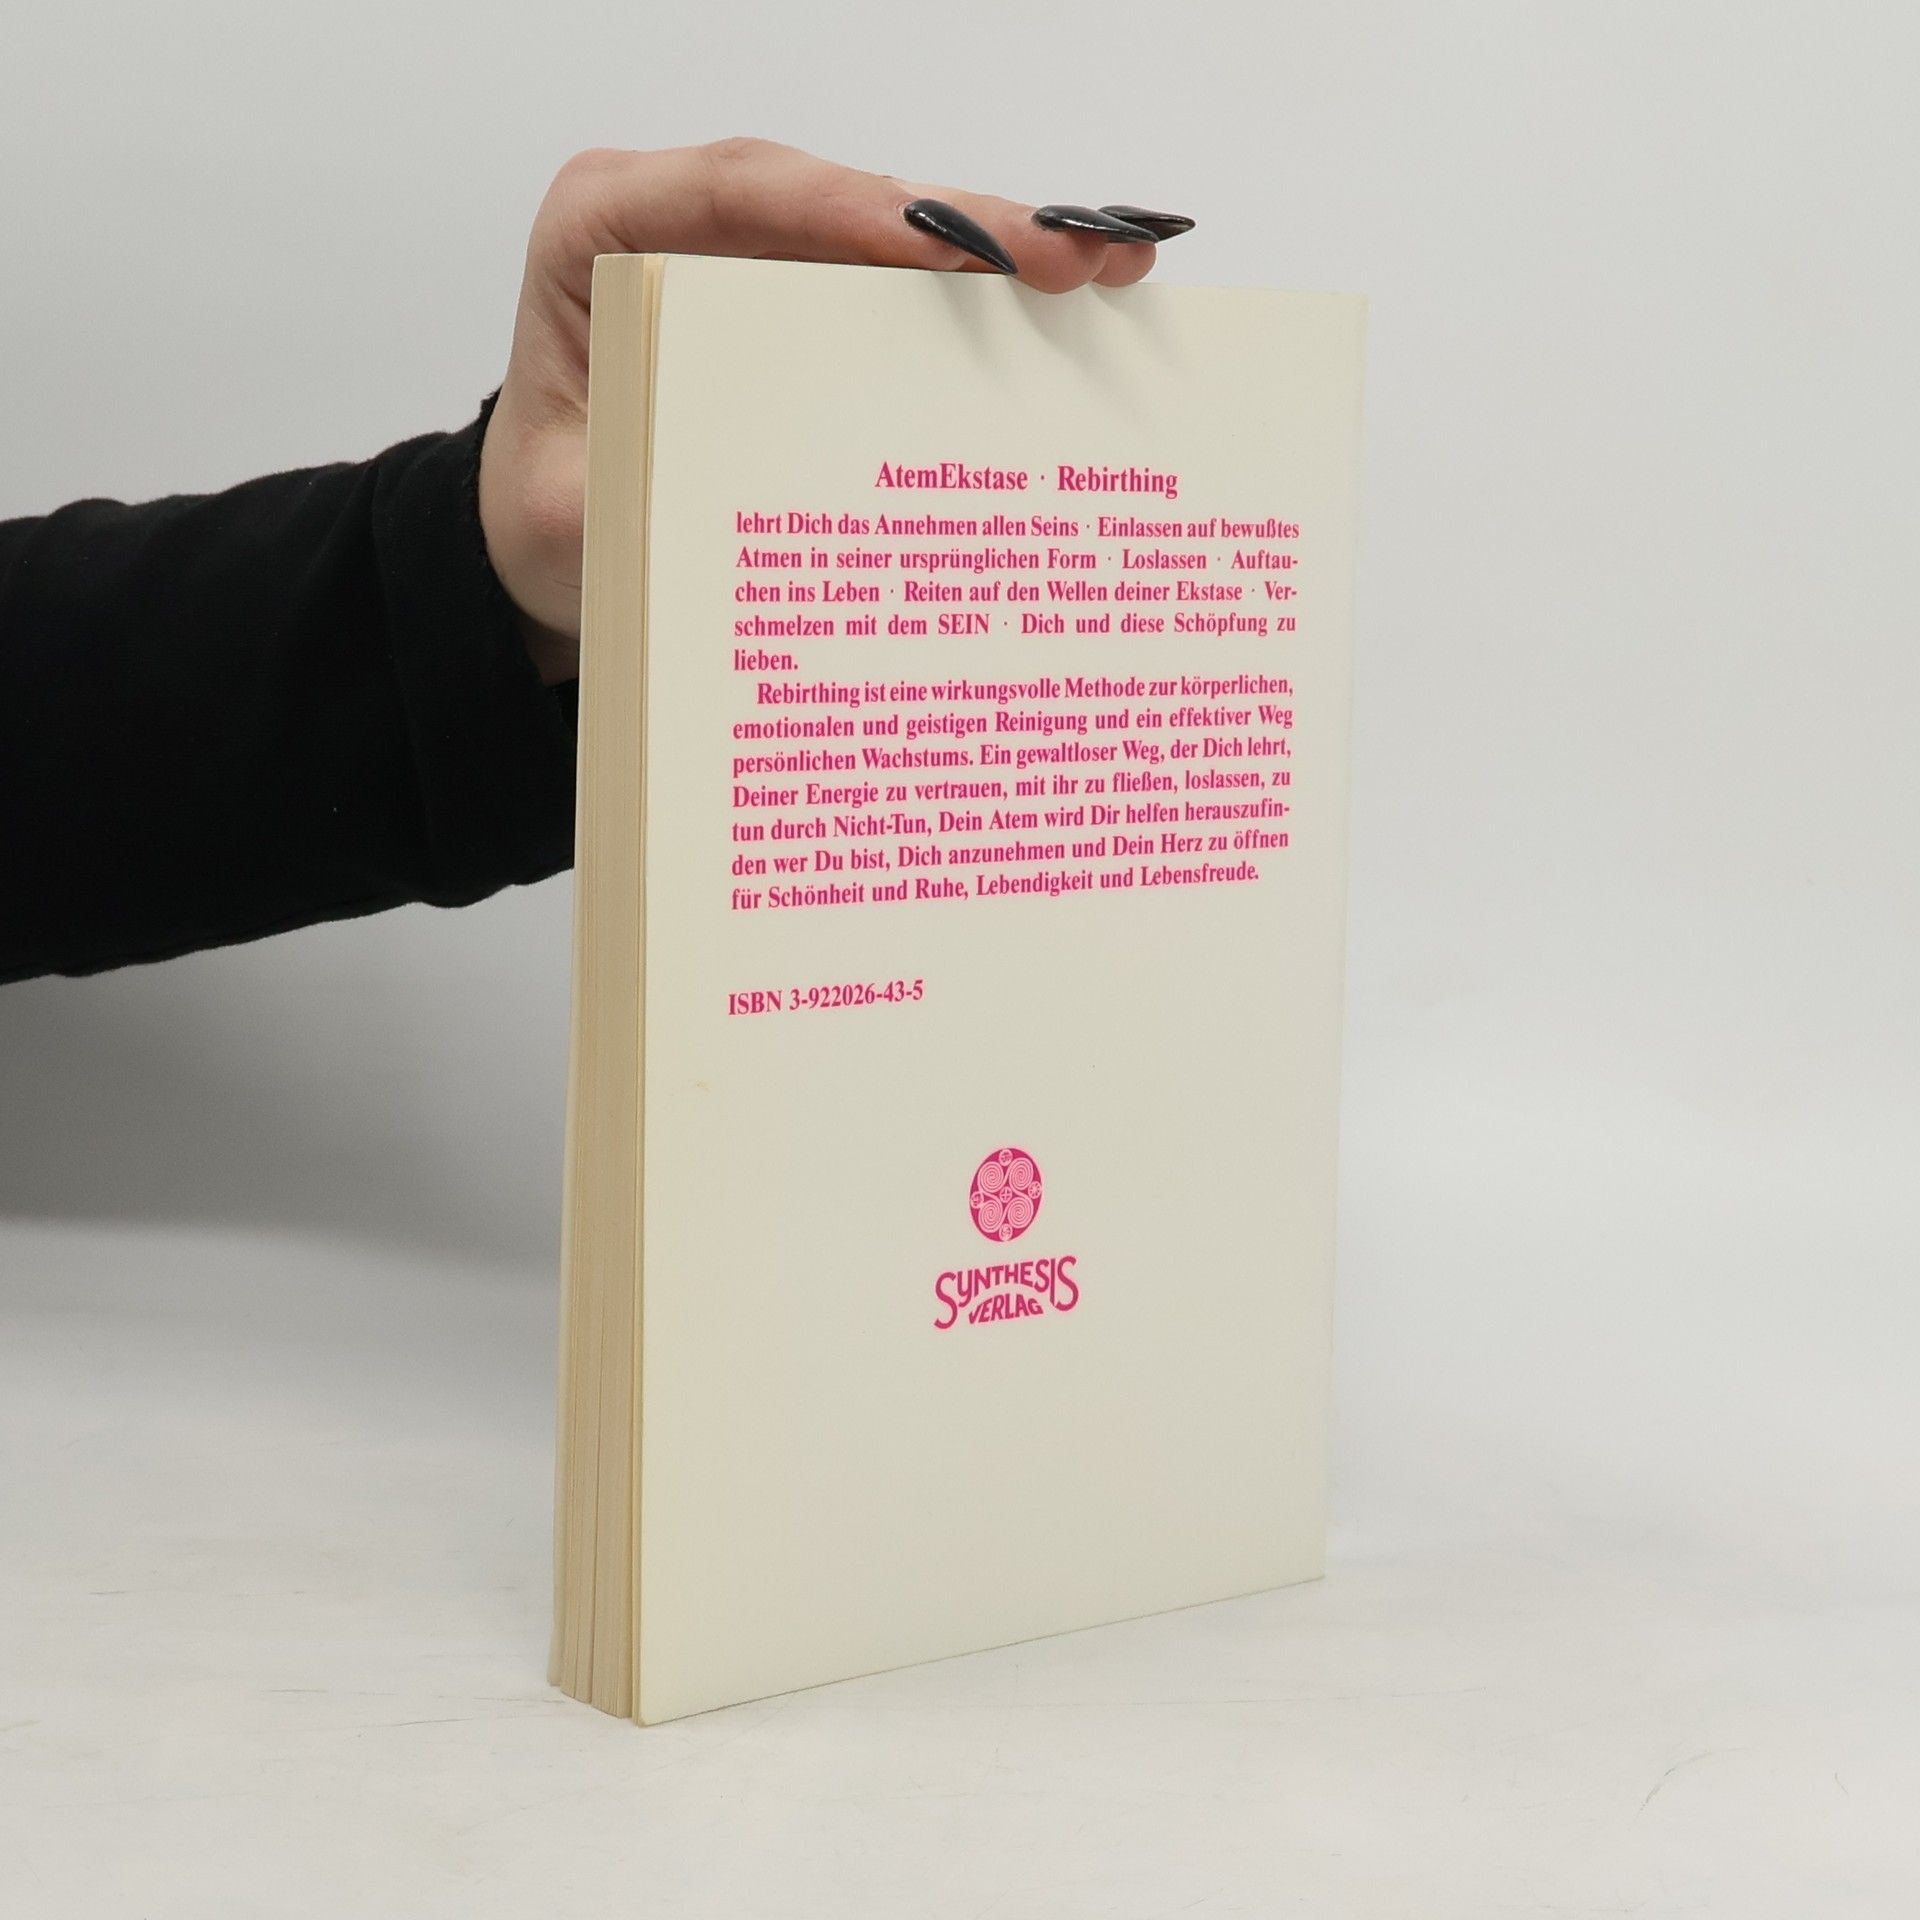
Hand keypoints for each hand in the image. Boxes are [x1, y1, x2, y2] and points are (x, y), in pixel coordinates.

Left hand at [477, 138, 1191, 683]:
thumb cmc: (549, 510)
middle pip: (837, 198)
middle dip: (960, 225)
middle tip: (1067, 261)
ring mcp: (754, 255)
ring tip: (1106, 268)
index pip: (737, 192)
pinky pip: (898, 285)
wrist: (544, 537)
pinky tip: (1072, 303)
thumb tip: (733, 495)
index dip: (852, 209)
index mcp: (599, 231)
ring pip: (886, 231)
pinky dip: (982, 297)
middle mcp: (684, 220)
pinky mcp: (802, 300)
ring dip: (997, 250)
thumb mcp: (564, 516)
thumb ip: (624, 494)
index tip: (945, 248)